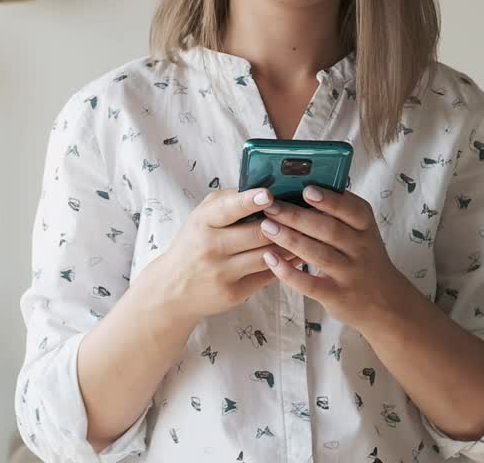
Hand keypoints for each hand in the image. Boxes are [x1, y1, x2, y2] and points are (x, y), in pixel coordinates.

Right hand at [144, 187, 298, 325]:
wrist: (173, 289)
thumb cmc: (195, 244)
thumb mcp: (202, 217)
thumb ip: (230, 202)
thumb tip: (266, 190)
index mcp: (203, 222)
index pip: (228, 209)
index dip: (250, 201)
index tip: (269, 195)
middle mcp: (211, 248)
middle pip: (257, 234)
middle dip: (283, 223)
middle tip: (306, 213)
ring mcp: (222, 273)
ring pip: (267, 256)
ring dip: (291, 244)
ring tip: (310, 232)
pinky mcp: (233, 293)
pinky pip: (267, 276)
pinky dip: (285, 264)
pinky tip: (297, 255)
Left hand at [257, 185, 411, 329]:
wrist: (386, 303)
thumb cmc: (364, 257)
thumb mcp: (362, 232)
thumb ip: (339, 214)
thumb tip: (300, 188)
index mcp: (366, 227)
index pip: (351, 209)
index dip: (329, 200)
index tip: (306, 190)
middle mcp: (361, 249)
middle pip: (329, 229)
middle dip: (297, 216)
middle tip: (271, 206)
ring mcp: (350, 274)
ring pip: (318, 254)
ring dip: (290, 239)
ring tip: (266, 226)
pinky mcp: (337, 296)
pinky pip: (310, 284)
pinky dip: (289, 272)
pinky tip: (270, 259)